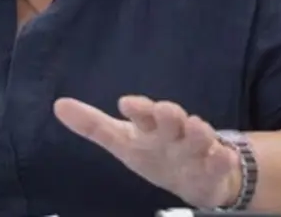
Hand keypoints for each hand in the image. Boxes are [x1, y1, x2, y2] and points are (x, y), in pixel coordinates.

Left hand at [54, 95, 240, 208]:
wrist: (195, 176)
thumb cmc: (154, 152)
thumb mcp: (123, 141)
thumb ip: (93, 125)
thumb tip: (58, 105)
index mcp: (150, 126)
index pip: (142, 113)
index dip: (136, 108)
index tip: (125, 103)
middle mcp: (173, 132)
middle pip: (172, 119)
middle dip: (168, 114)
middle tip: (165, 109)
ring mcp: (196, 148)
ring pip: (199, 137)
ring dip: (198, 131)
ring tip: (195, 125)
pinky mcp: (215, 167)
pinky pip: (221, 163)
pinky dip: (222, 159)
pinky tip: (221, 156)